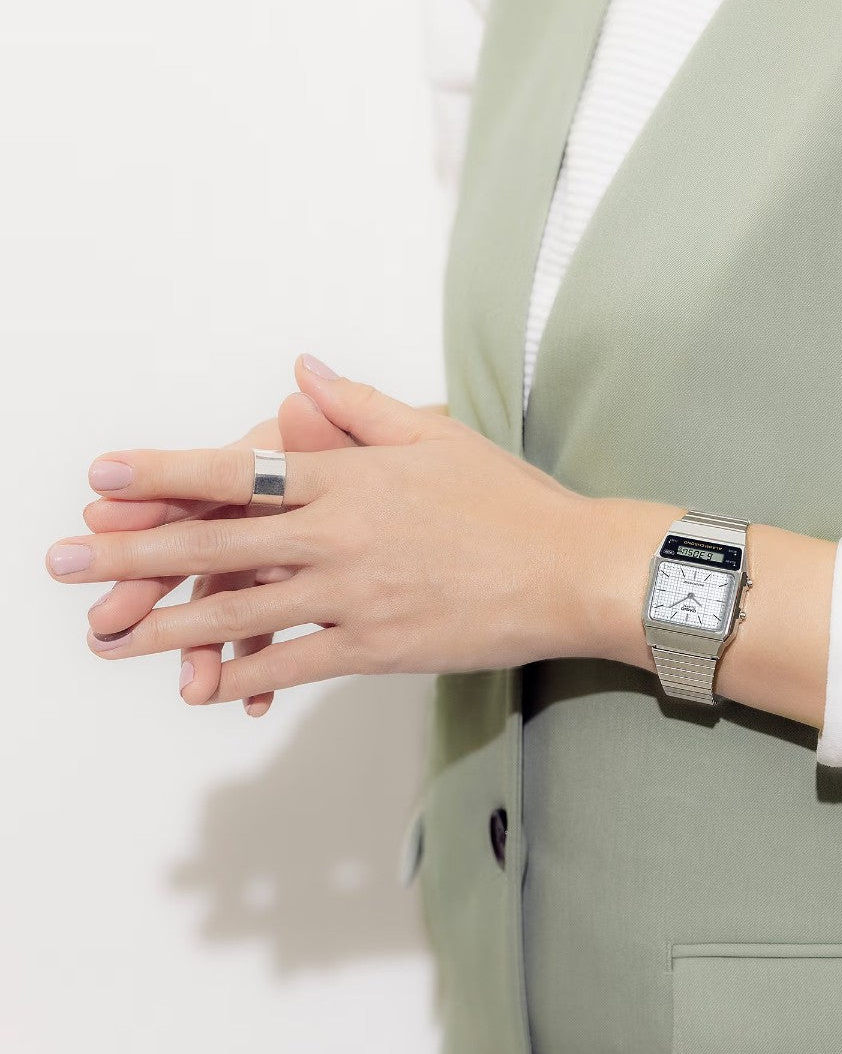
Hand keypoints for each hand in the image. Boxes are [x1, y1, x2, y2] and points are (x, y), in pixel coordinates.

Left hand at [47, 358, 594, 706]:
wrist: (569, 569)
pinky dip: (241, 674)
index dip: (164, 472)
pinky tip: (198, 684)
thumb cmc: (509, 500)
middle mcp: (340, 535)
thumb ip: (359, 405)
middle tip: (61, 558)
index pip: (238, 470)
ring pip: (238, 611)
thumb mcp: (436, 436)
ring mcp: (354, 596)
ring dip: (160, 623)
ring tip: (102, 633)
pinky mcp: (377, 649)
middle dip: (129, 552)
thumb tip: (300, 369)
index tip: (103, 475)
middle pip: (216, 543)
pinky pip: (293, 664)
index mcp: (351, 477)